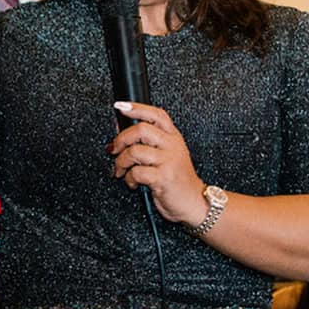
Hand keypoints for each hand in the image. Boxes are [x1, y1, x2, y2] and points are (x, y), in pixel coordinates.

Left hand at [108, 102, 207, 225]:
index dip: (136, 107)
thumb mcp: (166, 155)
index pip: (156, 114)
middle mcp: (172, 145)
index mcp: (173, 137)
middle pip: (141, 129)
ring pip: (135, 151)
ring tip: (122, 171)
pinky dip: (129, 179)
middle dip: (121, 139)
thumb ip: (147, 142)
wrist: (194, 202)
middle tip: (114, 150)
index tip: (119, 107)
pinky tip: (133, 183)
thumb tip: (120, 128)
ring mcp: (169, 161)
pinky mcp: (164, 177)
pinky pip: (136, 172)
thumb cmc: (177, 180)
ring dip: (121, 162)